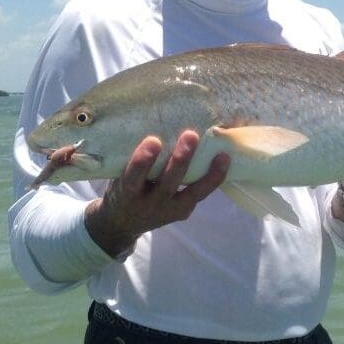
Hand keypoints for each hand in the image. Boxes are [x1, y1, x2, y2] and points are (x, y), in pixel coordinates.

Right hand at [84, 131, 229, 257]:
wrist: (121, 223)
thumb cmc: (122, 186)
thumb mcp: (119, 174)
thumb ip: (132, 158)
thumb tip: (156, 120)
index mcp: (126, 193)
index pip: (133, 177)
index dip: (143, 161)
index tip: (153, 141)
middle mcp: (148, 205)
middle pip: (167, 184)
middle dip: (180, 161)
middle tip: (190, 135)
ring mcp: (168, 211)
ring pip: (190, 193)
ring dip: (207, 174)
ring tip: (222, 154)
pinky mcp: (182, 212)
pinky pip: (200, 194)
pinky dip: (214, 179)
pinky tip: (225, 160)